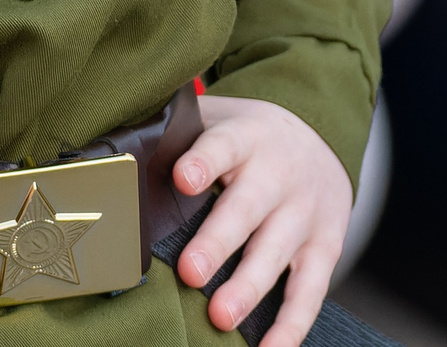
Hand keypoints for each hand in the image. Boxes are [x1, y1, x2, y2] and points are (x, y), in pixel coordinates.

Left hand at [172, 94, 353, 344]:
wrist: (323, 138)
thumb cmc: (251, 141)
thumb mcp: (223, 121)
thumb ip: (181, 137)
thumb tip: (120, 157)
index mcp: (246, 139)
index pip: (223, 146)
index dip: (203, 162)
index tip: (182, 178)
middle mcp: (280, 175)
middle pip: (247, 209)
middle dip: (218, 242)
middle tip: (190, 271)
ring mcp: (305, 214)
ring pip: (275, 253)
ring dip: (248, 288)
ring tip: (220, 317)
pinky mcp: (325, 249)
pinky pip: (310, 291)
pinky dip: (291, 324)